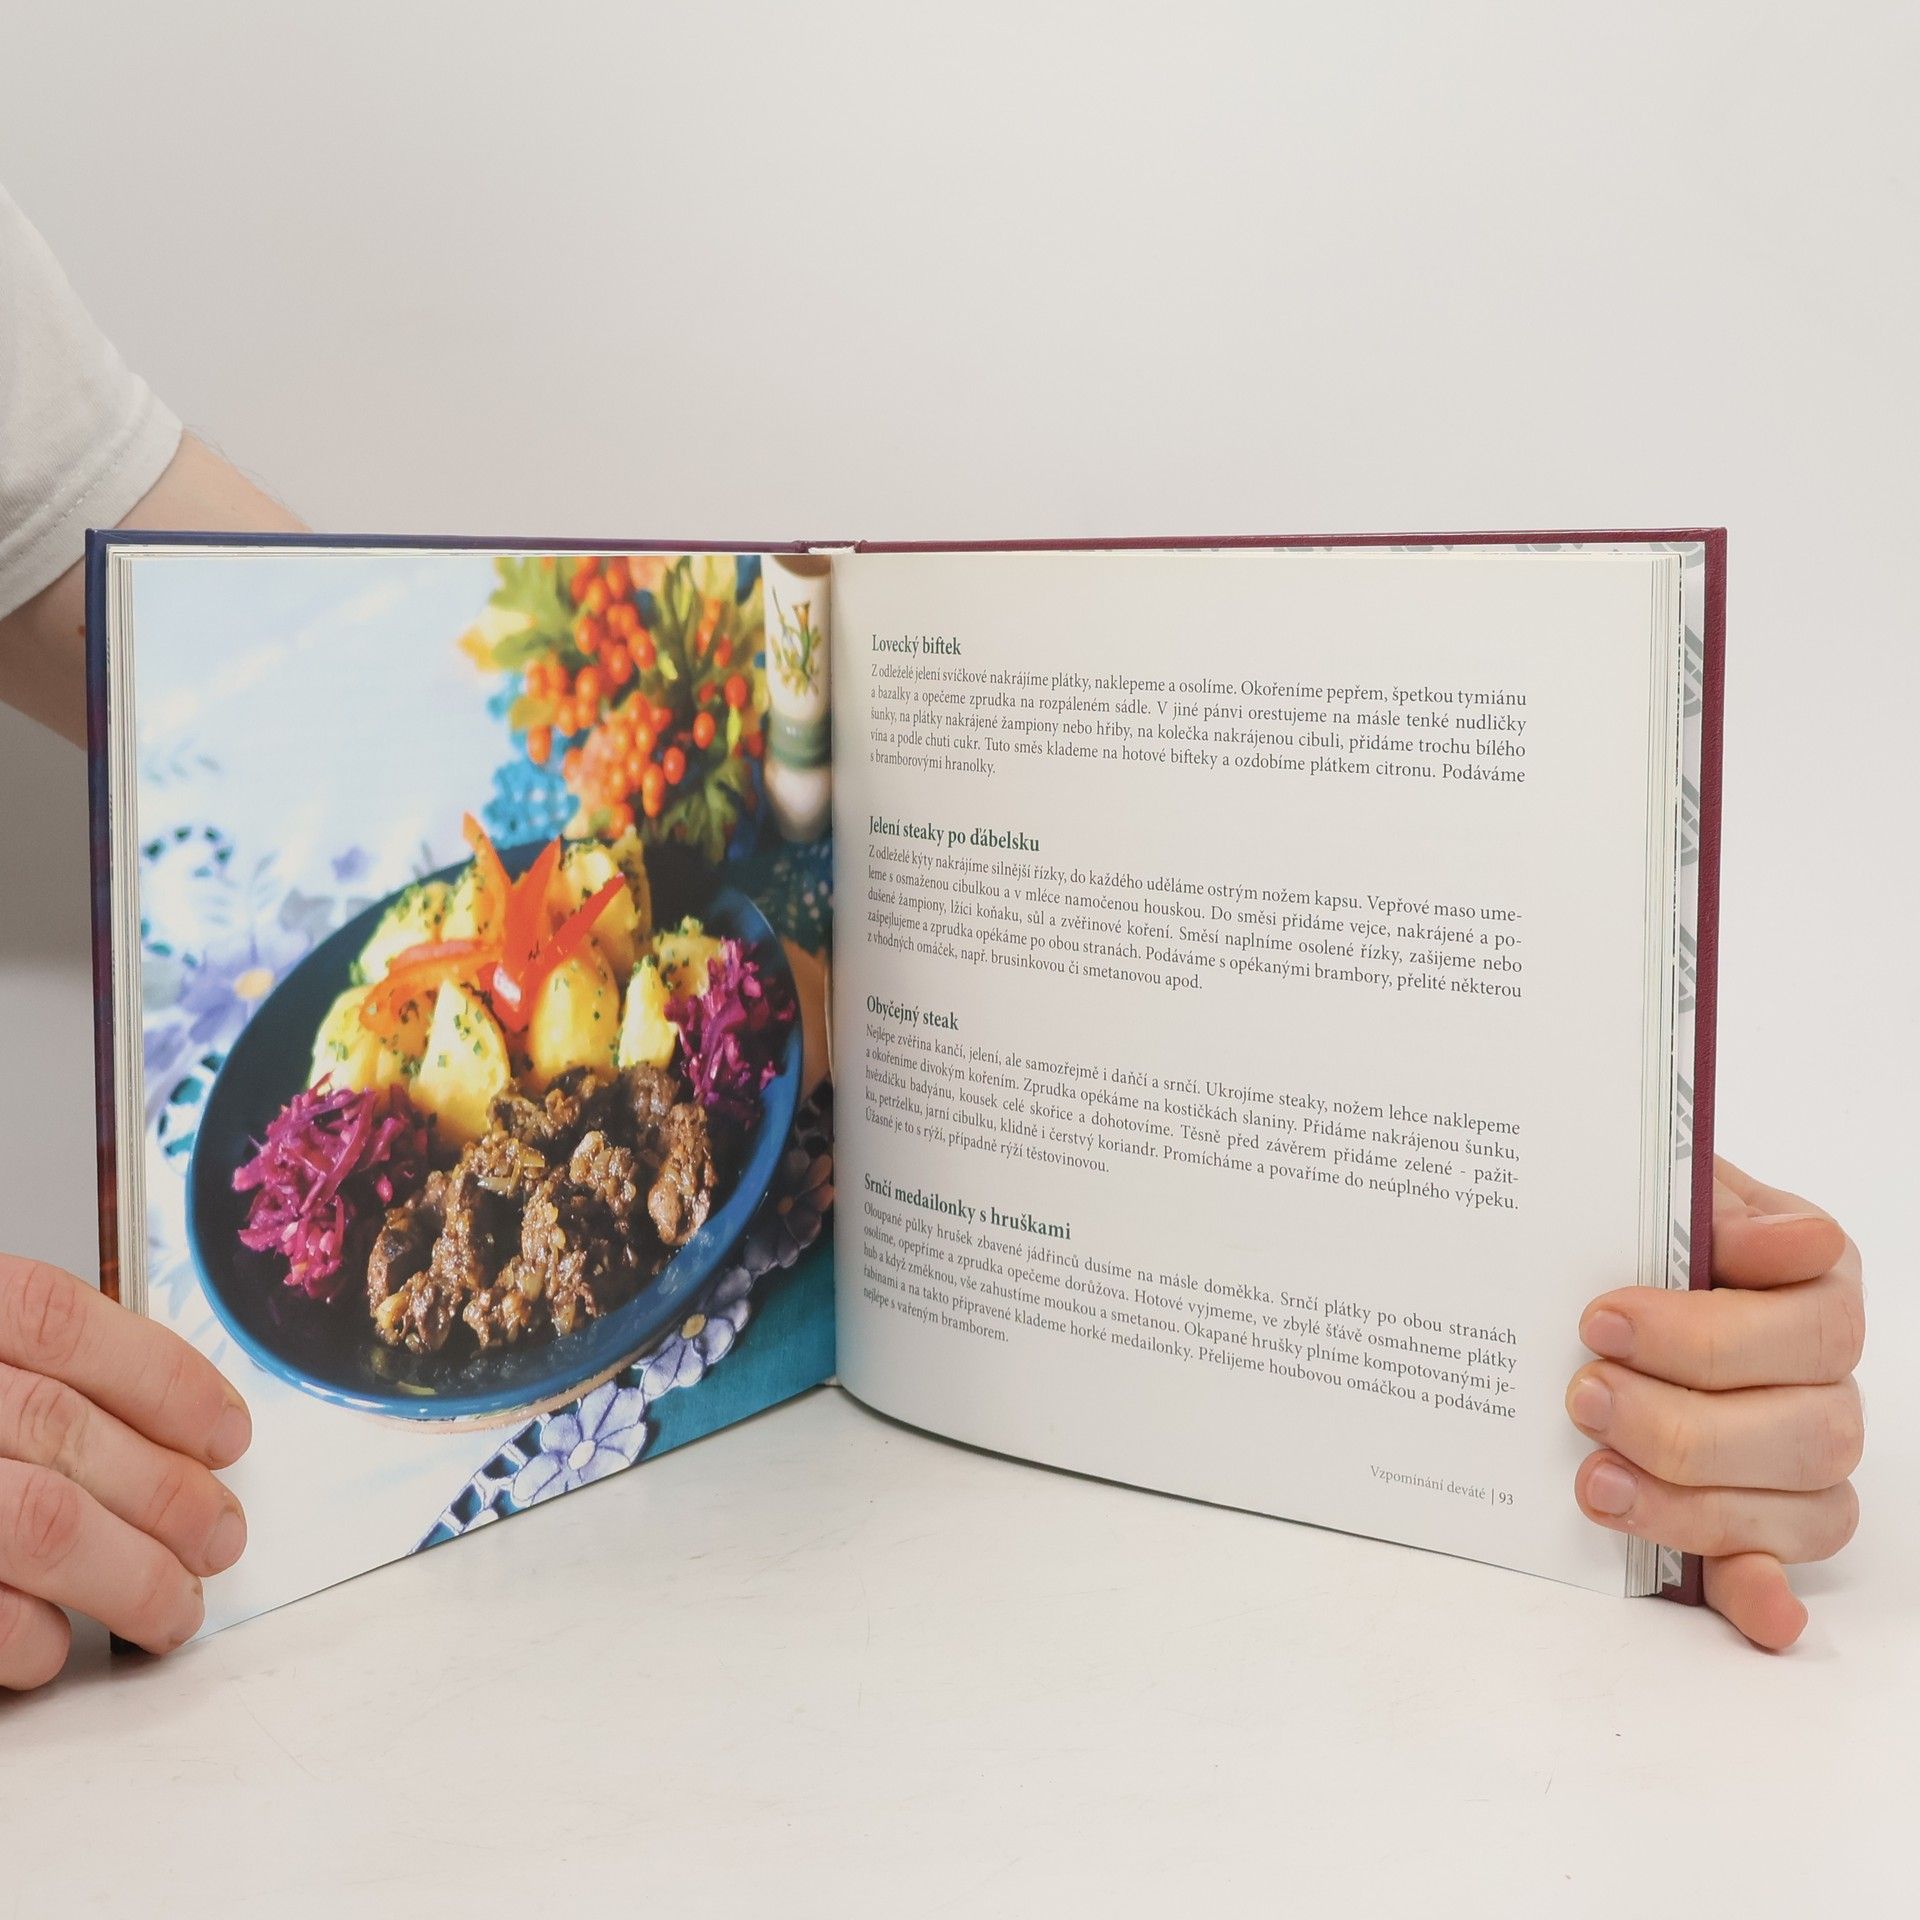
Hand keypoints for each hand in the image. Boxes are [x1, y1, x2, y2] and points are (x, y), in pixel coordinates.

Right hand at [0, 1255, 250, 1687]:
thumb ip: (21, 1369)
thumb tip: (165, 1434)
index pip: (65, 1325)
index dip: (164, 1381)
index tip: (227, 1434)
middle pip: (65, 1433)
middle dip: (169, 1494)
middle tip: (221, 1537)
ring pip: (39, 1521)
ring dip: (127, 1575)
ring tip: (172, 1606)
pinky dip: (26, 1635)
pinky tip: (55, 1647)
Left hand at [1567, 1157, 1862, 1648]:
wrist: (1602, 1269)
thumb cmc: (1642, 1223)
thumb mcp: (1669, 1188)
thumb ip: (1717, 1207)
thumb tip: (1793, 1241)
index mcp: (1816, 1284)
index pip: (1811, 1323)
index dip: (1704, 1334)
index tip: (1603, 1319)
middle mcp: (1824, 1376)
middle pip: (1808, 1428)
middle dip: (1683, 1422)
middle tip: (1584, 1393)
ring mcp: (1799, 1457)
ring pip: (1801, 1505)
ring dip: (1692, 1503)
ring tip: (1592, 1478)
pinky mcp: (1756, 1518)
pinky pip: (1781, 1565)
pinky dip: (1767, 1591)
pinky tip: (1754, 1604)